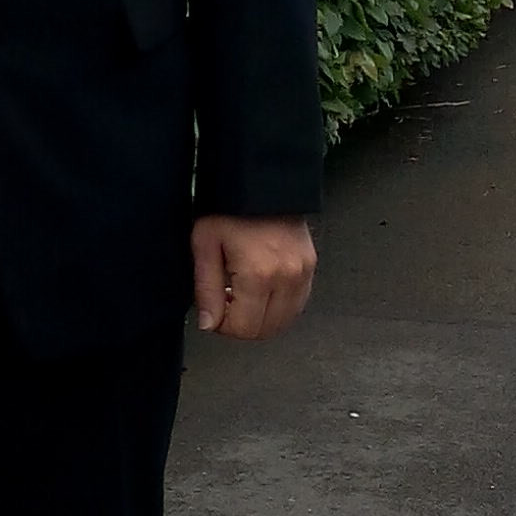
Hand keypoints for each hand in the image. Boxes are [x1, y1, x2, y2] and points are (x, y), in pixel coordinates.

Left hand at [191, 214, 315, 340]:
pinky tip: (260, 291)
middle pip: (266, 330)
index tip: (215, 313)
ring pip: (284, 322)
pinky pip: (296, 305)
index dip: (224, 327)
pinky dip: (277, 308)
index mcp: (258, 274)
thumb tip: (209, 324)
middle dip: (242, 325)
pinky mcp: (311, 269)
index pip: (244, 328)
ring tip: (243, 296)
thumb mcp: (205, 245)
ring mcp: (303, 274)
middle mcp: (287, 278)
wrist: (263, 184)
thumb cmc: (230, 210)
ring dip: (261, 318)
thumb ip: (206, 289)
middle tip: (227, 305)